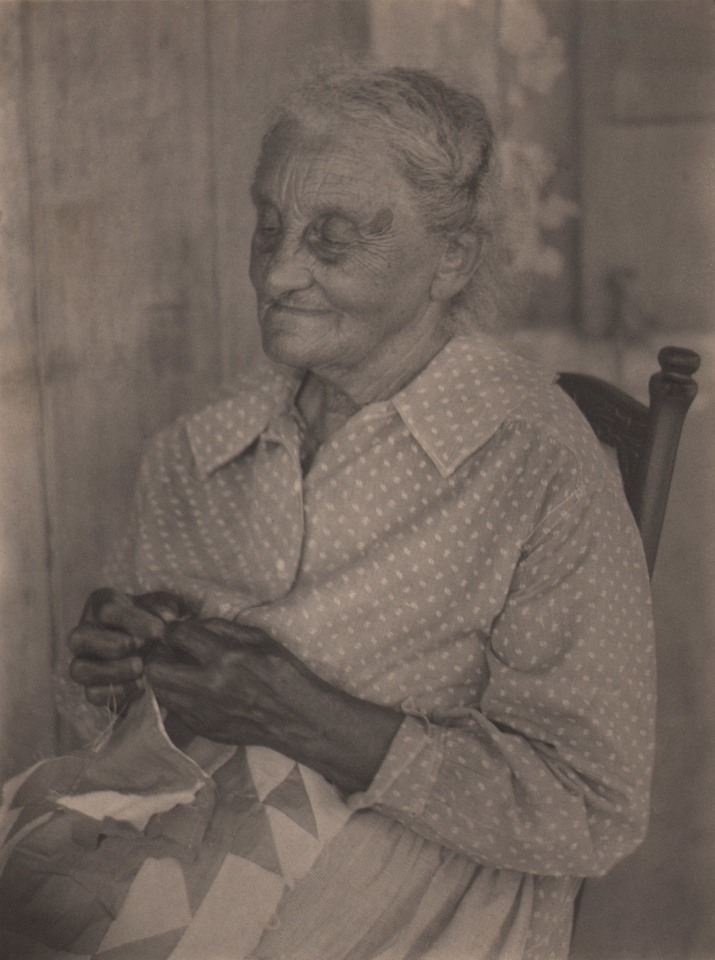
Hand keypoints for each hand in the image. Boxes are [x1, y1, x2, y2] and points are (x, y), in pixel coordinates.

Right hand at [68, 588, 193, 708]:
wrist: (162, 651)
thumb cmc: (158, 621)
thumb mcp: (165, 608)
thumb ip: (166, 609)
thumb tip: (168, 618)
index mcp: (102, 605)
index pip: (106, 610)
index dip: (132, 621)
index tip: (158, 631)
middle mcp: (85, 632)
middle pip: (78, 638)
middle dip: (112, 644)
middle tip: (142, 647)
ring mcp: (84, 662)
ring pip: (79, 670)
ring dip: (112, 671)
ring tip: (141, 668)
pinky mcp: (91, 688)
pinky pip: (92, 694)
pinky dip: (117, 692)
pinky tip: (141, 686)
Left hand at [146, 618, 401, 791]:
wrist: (295, 717)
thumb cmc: (282, 671)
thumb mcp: (258, 638)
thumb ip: (221, 628)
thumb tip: (191, 623)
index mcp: (225, 658)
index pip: (179, 636)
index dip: (173, 629)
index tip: (176, 629)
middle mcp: (208, 687)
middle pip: (155, 670)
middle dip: (159, 655)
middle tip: (172, 651)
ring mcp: (201, 712)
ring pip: (160, 692)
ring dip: (165, 677)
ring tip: (182, 671)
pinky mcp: (202, 728)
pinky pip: (175, 708)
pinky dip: (179, 696)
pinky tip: (196, 690)